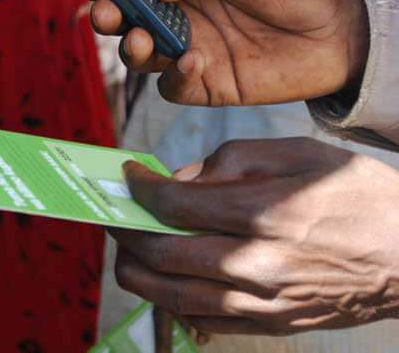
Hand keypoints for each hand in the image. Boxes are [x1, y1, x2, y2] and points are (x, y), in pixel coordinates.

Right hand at [86, 0, 369, 105]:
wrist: (340, 34)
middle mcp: (180, 14)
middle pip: (128, 16)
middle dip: (109, 15)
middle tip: (106, 14)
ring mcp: (188, 49)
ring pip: (140, 53)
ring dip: (131, 47)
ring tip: (139, 38)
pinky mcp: (203, 84)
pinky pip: (172, 86)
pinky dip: (173, 77)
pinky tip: (191, 62)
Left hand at [110, 138, 398, 334]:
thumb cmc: (358, 196)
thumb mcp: (300, 153)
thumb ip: (232, 160)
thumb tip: (182, 179)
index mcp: (264, 213)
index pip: (175, 203)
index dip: (140, 188)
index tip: (130, 176)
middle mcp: (256, 263)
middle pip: (160, 253)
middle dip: (126, 230)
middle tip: (120, 213)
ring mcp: (261, 302)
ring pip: (170, 294)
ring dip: (136, 269)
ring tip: (131, 247)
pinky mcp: (268, 324)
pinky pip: (199, 319)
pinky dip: (169, 298)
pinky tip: (165, 277)